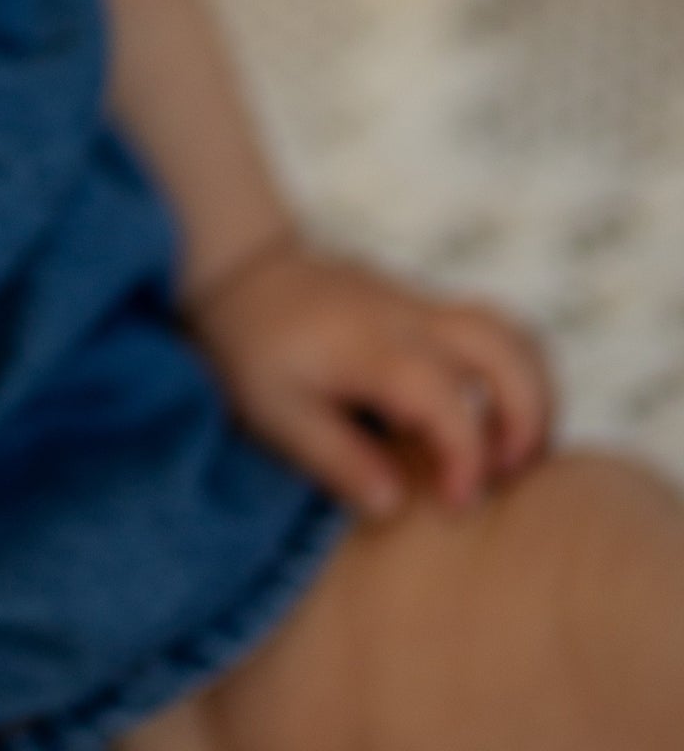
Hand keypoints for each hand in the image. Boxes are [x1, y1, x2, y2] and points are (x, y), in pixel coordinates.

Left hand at [183, 230, 554, 520]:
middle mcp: (411, 320)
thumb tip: (396, 505)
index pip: (446, 400)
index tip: (456, 503)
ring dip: (534, 393)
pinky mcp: (428, 309)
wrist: (243, 273)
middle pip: (507, 348)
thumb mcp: (275, 412)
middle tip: (510, 474)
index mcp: (373, 348)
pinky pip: (494, 332)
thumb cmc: (254, 348)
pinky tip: (487, 422)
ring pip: (513, 332)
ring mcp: (425, 308)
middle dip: (531, 417)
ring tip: (515, 452)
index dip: (466, 458)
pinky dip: (513, 377)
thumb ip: (337, 459)